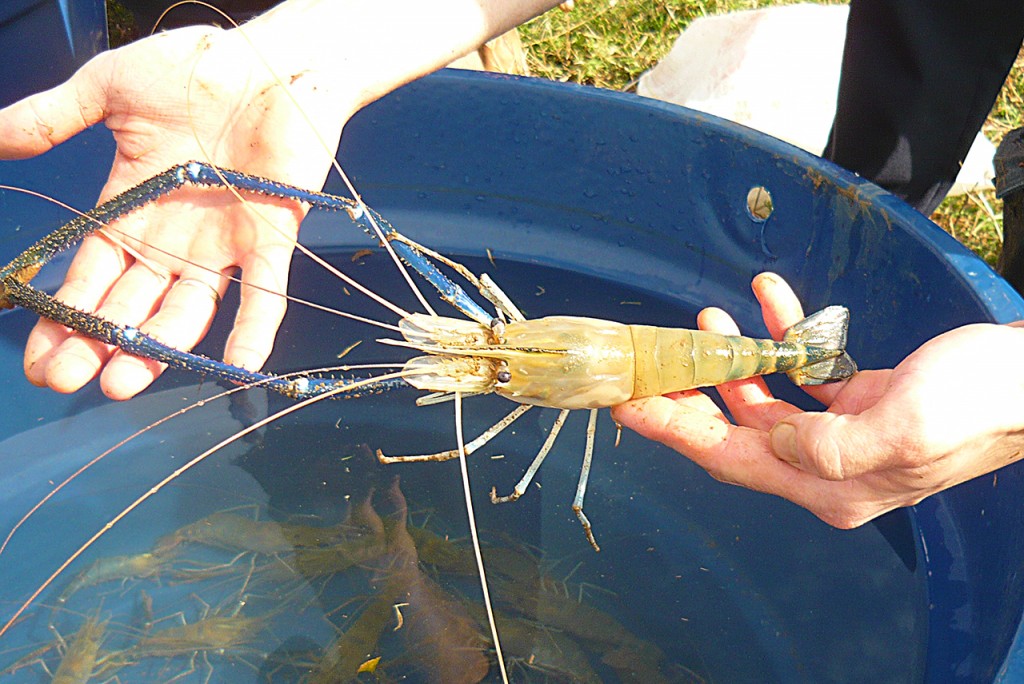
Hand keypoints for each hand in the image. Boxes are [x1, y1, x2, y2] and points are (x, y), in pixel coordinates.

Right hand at [0, 21, 353, 399]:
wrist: (269, 57)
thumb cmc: (195, 68)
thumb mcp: (109, 90)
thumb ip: (52, 117)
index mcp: (134, 209)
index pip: (92, 276)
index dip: (66, 315)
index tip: (39, 357)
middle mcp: (177, 238)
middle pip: (131, 304)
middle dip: (97, 342)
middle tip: (65, 379)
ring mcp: (225, 242)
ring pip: (188, 310)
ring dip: (157, 349)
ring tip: (121, 384)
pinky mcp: (273, 235)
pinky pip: (265, 293)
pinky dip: (254, 331)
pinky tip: (238, 368)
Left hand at [611, 272, 1023, 527]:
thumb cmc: (980, 402)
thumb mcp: (905, 426)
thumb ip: (830, 445)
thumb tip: (778, 437)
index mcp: (831, 485)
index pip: (728, 459)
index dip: (673, 431)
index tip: (628, 405)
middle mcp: (828, 467)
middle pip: (733, 433)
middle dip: (689, 397)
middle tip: (650, 364)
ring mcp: (841, 435)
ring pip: (762, 400)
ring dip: (732, 359)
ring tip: (708, 318)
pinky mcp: (856, 402)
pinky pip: (801, 372)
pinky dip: (784, 336)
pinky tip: (771, 298)